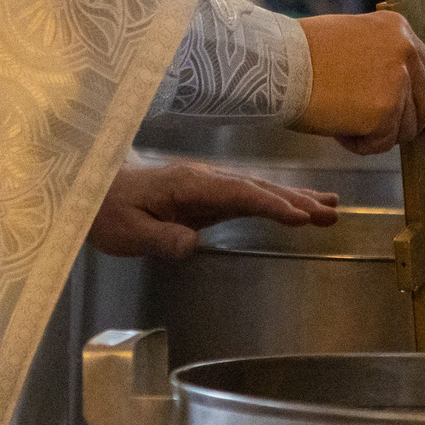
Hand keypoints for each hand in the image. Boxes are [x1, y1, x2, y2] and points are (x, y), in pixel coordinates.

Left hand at [91, 160, 338, 258]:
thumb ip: (159, 237)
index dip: (272, 204)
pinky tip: (296, 207)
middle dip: (297, 200)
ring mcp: (209, 185)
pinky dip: (278, 200)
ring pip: (260, 189)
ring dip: (296, 198)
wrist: (92, 189)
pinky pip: (250, 195)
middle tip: (332, 214)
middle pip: (259, 188)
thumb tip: (192, 244)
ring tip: (331, 208)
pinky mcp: (209, 195)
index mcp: (189, 185)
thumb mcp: (126, 231)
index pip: (239, 193)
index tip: (300, 217)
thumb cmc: (106, 211)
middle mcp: (206, 179)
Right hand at [295, 11, 424, 152]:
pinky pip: (381, 143)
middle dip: (412, 126)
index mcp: (398, 30)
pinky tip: (336, 129)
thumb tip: (398, 91)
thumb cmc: (298, 55)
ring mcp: (398, 81)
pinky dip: (359, 145)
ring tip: (340, 121)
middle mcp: (406, 51)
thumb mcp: (351, 41)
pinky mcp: (385, 111)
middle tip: (391, 138)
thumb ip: (379, 60)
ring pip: (404, 129)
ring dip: (376, 134)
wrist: (274, 64)